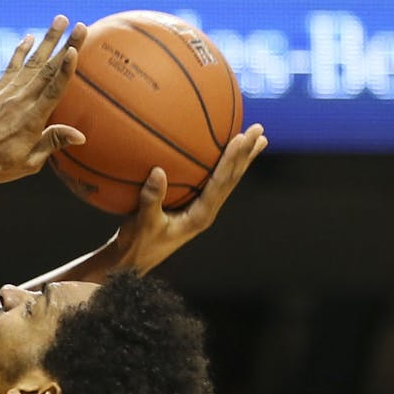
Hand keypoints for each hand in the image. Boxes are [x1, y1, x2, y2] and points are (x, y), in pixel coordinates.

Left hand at [0, 16, 85, 187]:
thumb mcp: (29, 162)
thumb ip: (52, 143)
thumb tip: (80, 136)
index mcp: (32, 120)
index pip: (53, 90)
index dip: (66, 69)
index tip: (75, 50)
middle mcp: (19, 102)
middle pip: (47, 70)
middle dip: (65, 46)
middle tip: (81, 26)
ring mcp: (5, 95)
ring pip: (30, 63)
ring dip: (47, 40)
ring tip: (60, 19)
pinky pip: (10, 68)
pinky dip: (19, 52)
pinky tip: (29, 37)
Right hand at [112, 123, 268, 271]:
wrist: (133, 263)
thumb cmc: (138, 246)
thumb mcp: (143, 224)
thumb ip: (151, 199)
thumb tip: (158, 171)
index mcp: (201, 215)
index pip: (222, 182)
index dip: (233, 159)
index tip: (242, 137)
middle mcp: (206, 211)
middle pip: (232, 179)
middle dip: (246, 154)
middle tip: (260, 130)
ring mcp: (201, 209)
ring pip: (227, 180)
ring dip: (242, 159)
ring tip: (258, 140)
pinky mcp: (192, 207)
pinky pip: (212, 182)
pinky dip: (222, 166)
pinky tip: (222, 154)